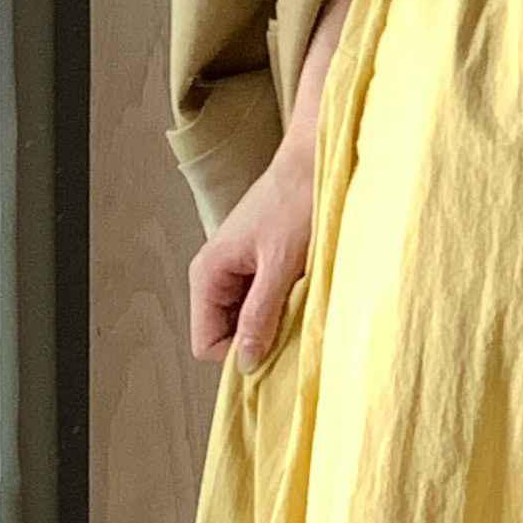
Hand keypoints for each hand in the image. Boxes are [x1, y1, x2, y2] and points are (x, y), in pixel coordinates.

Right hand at [190, 132, 314, 369]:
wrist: (315, 160)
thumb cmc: (296, 203)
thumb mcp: (281, 265)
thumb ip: (260, 314)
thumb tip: (245, 362)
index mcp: (208, 275)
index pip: (206, 343)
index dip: (238, 354)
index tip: (275, 348)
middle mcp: (215, 275)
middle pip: (225, 334)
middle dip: (258, 337)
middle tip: (293, 323)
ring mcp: (236, 269)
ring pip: (246, 319)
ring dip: (273, 320)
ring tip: (301, 301)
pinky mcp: (258, 263)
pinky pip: (262, 301)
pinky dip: (282, 304)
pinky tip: (303, 290)